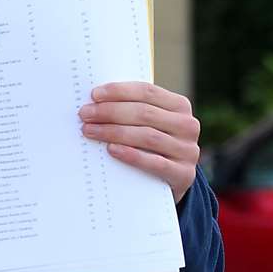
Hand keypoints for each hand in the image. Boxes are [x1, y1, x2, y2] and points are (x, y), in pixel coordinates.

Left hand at [79, 82, 200, 202]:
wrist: (168, 180)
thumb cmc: (149, 144)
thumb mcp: (146, 123)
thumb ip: (129, 109)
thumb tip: (94, 100)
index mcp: (179, 106)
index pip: (147, 92)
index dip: (119, 91)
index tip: (94, 95)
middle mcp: (187, 126)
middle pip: (144, 113)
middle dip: (110, 112)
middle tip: (85, 114)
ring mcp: (188, 151)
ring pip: (147, 136)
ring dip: (114, 132)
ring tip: (89, 131)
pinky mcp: (183, 174)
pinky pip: (155, 163)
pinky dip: (131, 155)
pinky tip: (111, 150)